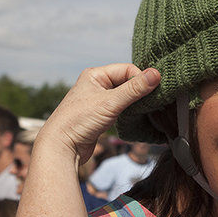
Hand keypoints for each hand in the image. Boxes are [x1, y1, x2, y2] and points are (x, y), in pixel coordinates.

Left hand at [37, 64, 159, 163]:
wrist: (61, 147)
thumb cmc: (79, 121)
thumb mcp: (110, 102)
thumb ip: (134, 89)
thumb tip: (156, 73)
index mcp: (95, 75)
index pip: (127, 69)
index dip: (141, 79)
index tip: (153, 91)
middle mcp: (97, 85)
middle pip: (127, 82)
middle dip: (140, 91)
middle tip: (153, 101)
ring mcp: (99, 100)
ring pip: (126, 96)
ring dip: (136, 102)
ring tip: (146, 110)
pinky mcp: (102, 114)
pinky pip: (122, 107)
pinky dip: (131, 111)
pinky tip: (137, 117)